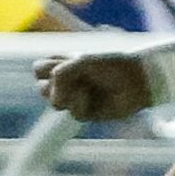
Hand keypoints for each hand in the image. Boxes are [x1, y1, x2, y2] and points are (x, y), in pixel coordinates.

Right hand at [35, 50, 154, 122]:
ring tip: (85, 89)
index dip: (46, 69)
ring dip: (69, 95)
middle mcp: (67, 82)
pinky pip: (73, 113)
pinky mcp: (86, 112)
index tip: (64, 63)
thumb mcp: (82, 62)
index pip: (38, 69)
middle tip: (75, 79)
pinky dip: (82, 105)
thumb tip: (53, 97)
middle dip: (55, 85)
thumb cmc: (111, 65)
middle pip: (42, 88)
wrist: (136, 81)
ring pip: (54, 103)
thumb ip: (61, 73)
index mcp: (64, 64)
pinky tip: (94, 99)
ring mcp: (76, 98)